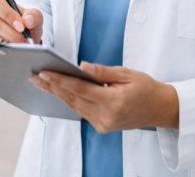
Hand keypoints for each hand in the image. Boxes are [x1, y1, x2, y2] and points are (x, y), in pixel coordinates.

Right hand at [0, 0, 42, 43]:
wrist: (22, 34)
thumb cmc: (24, 22)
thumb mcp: (33, 16)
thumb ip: (34, 15)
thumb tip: (28, 20)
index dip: (8, 15)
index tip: (21, 26)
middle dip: (11, 33)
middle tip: (23, 39)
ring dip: (8, 42)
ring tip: (19, 44)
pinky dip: (2, 47)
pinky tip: (11, 47)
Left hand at [29, 62, 178, 132]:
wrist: (159, 109)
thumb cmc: (146, 88)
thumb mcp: (127, 74)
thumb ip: (103, 71)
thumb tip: (82, 66)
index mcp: (114, 101)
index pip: (80, 89)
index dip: (60, 80)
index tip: (44, 73)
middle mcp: (107, 116)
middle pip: (73, 99)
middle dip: (52, 86)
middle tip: (34, 76)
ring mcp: (104, 124)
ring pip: (74, 106)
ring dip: (57, 93)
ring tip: (41, 82)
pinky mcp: (102, 127)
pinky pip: (81, 111)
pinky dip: (69, 100)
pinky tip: (58, 91)